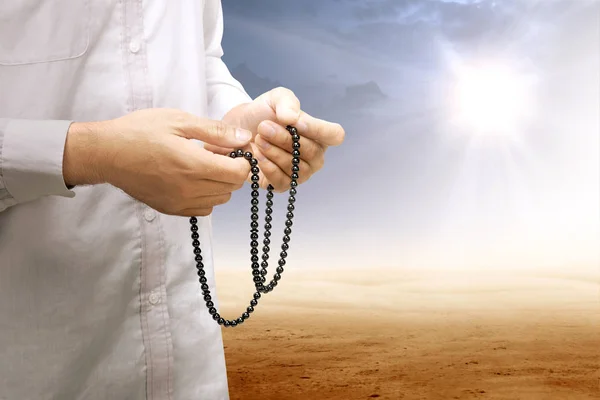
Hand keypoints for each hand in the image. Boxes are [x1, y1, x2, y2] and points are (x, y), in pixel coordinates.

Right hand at [63, 108, 252, 215]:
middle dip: (232, 171)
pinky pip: (203, 209)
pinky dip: (207, 196)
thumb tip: (244, 137)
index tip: (231, 149)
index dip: (242, 160)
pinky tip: (194, 180)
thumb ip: (215, 131)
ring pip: (219, 200)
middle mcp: (189, 189)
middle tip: (217, 154)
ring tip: (204, 166)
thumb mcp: (179, 121)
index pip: (238, 173)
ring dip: (221, 184)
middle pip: (232, 187)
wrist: (105, 153)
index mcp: (193, 165)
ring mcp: (179, 202)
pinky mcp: (170, 209)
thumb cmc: (139, 132)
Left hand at [205, 87, 344, 191]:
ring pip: (296, 167)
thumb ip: (287, 102)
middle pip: (311, 152)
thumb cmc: (264, 113)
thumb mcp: (275, 98)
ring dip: (274, 152)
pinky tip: (257, 155)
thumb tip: (292, 118)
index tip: (295, 123)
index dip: (318, 130)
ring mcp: (300, 173)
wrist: (239, 128)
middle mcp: (314, 156)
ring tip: (258, 139)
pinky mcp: (283, 184)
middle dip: (285, 139)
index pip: (335, 135)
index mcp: (319, 135)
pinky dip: (268, 168)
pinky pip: (282, 181)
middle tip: (264, 127)